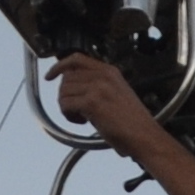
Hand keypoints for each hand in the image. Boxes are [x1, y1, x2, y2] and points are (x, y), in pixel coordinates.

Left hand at [50, 52, 164, 155]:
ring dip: (67, 107)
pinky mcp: (92, 102)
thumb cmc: (132, 122)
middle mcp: (103, 75)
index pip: (77, 59)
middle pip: (67, 78)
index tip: (50, 76)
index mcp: (110, 71)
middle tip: (77, 110)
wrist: (144, 135)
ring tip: (82, 118)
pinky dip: (69, 116)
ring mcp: (97, 87)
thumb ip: (98, 85)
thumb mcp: (117, 93)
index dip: (59, 66)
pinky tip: (82, 122)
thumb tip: (73, 87)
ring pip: (63, 92)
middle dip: (66, 95)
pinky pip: (65, 105)